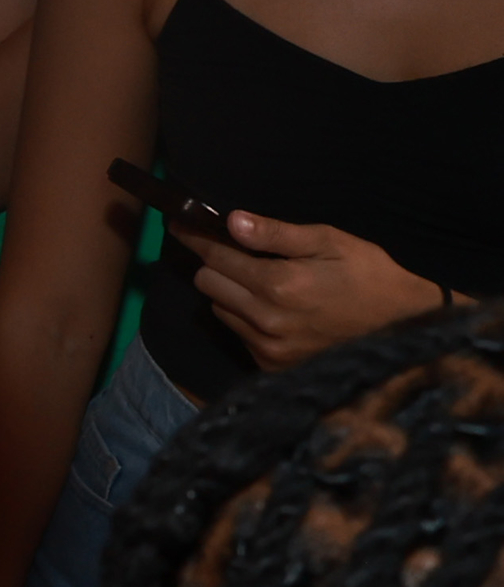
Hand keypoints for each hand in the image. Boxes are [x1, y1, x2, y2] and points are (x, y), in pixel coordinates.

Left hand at [194, 210, 440, 369]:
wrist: (405, 326)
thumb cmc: (370, 275)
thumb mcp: (330, 242)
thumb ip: (276, 234)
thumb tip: (232, 221)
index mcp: (278, 285)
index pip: (216, 258)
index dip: (198, 239)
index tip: (181, 225)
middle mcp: (265, 320)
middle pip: (208, 285)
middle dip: (217, 265)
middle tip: (238, 255)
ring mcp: (268, 347)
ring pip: (220, 310)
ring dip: (231, 294)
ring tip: (264, 284)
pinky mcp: (273, 366)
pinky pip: (239, 335)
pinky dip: (246, 319)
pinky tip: (275, 310)